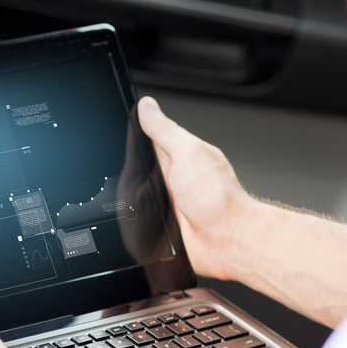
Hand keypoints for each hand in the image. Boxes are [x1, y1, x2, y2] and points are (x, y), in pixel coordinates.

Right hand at [137, 96, 254, 280]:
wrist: (227, 241)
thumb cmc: (217, 199)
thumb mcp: (186, 153)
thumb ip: (165, 131)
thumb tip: (147, 106)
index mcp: (183, 154)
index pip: (151, 135)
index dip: (134, 131)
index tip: (118, 128)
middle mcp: (177, 175)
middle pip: (141, 165)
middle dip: (129, 167)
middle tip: (135, 173)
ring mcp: (171, 199)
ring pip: (138, 191)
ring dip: (132, 195)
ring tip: (143, 197)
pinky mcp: (166, 222)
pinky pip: (141, 215)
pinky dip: (136, 216)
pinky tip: (139, 215)